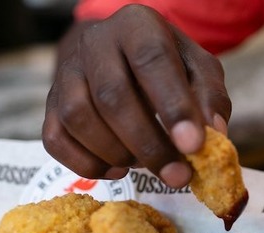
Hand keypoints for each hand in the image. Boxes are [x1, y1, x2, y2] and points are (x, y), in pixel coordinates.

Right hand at [42, 5, 231, 187]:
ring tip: (145, 164)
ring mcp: (66, 74)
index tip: (194, 145)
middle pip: (112, 96)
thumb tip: (213, 135)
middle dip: (148, 144)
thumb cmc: (166, 67)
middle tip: (178, 176)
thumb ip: (209, 98)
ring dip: (116, 153)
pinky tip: (117, 168)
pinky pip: (55, 139)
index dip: (173, 105)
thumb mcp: (198, 70)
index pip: (152, 60)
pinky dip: (86, 163)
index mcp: (137, 25)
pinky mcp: (49, 105)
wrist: (120, 55)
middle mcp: (95, 43)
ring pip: (79, 117)